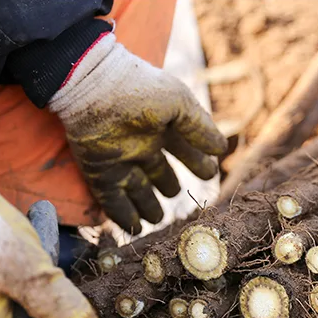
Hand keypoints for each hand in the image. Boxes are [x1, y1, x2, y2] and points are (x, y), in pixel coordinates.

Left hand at [50, 36, 226, 233]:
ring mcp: (121, 160)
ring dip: (147, 205)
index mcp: (163, 126)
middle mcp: (143, 145)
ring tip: (158, 221)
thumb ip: (200, 128)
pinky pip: (113, 199)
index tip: (209, 173)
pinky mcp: (100, 173)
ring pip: (138, 190)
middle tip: (180, 197)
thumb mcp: (179, 104)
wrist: (95, 88)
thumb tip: (221, 149)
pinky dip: (124, 215)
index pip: (184, 149)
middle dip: (169, 185)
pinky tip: (135, 229)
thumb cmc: (141, 91)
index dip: (197, 162)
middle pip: (160, 172)